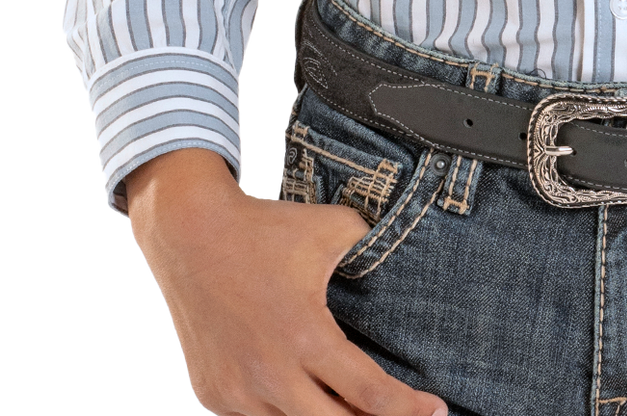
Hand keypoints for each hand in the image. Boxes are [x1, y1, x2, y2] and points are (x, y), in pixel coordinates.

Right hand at [124, 147, 446, 415]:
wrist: (190, 233)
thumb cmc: (267, 229)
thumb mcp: (332, 229)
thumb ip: (374, 253)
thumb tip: (413, 265)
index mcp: (305, 335)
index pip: (370, 395)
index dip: (409, 410)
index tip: (437, 411)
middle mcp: (269, 374)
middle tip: (397, 415)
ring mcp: (236, 393)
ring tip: (351, 407)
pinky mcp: (212, 398)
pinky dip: (284, 413)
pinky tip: (304, 399)